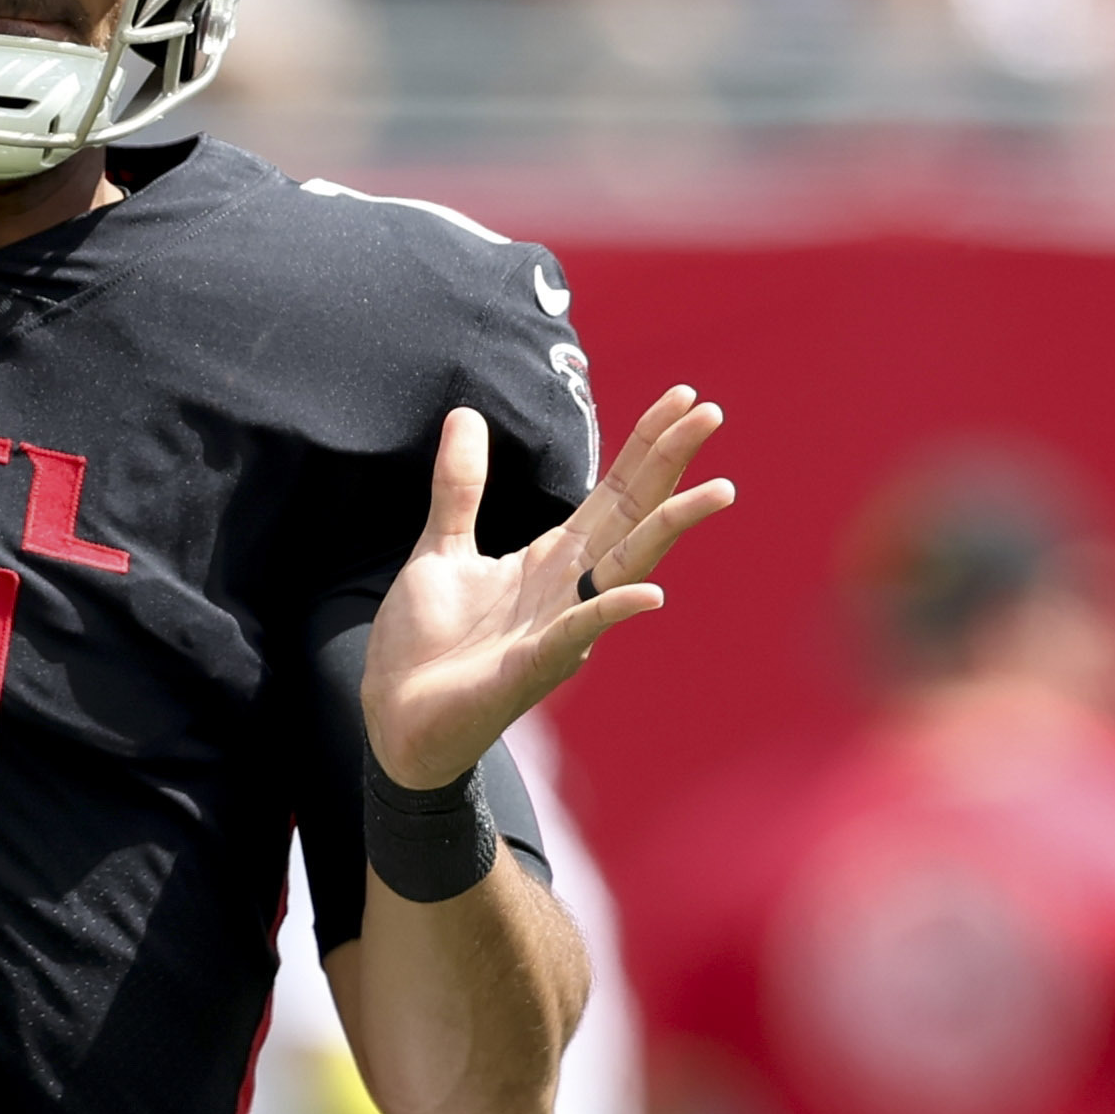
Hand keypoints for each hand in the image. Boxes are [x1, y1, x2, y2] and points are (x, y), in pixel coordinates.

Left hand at [362, 387, 733, 787]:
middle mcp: (570, 588)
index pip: (614, 490)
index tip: (684, 396)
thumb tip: (466, 413)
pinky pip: (579, 632)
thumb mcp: (440, 547)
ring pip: (626, 568)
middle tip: (711, 412)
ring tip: (719, 489)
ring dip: (670, 529)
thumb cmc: (427, 643)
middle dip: (671, 464)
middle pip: (633, 515)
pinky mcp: (532, 667)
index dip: (647, 443)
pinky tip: (651, 591)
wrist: (395, 717)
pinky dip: (612, 611)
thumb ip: (460, 485)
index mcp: (553, 558)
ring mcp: (560, 627)